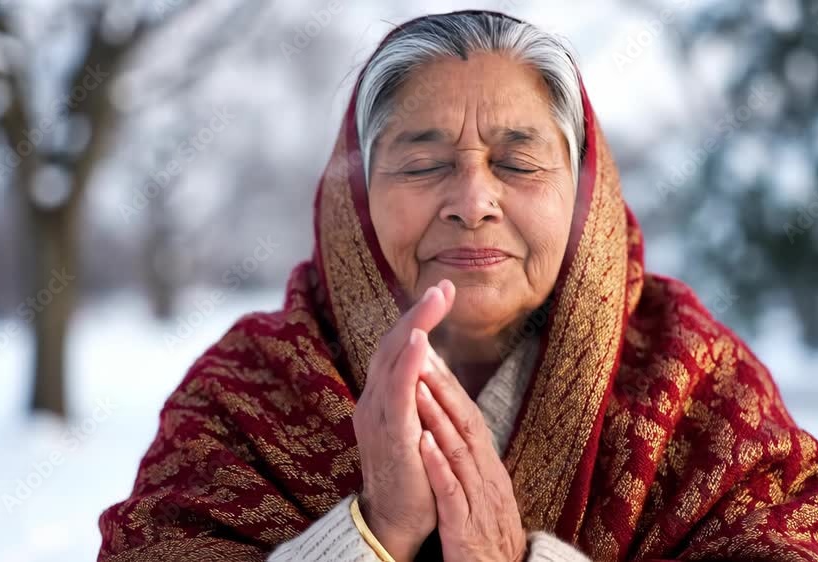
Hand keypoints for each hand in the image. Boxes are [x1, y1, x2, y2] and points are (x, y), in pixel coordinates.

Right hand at [352, 280, 455, 561]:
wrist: (396, 522)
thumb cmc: (411, 473)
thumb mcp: (413, 423)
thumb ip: (417, 391)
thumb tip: (431, 356)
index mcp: (380, 398)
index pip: (397, 348)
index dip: (417, 318)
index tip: (441, 293)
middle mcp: (373, 402)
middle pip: (392, 346)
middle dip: (418, 314)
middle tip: (443, 288)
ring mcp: (378, 418)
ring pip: (393, 362)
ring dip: (415, 328)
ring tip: (435, 301)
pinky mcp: (391, 437)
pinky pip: (398, 395)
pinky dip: (409, 365)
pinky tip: (422, 343)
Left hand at [415, 344, 526, 561]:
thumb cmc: (485, 533)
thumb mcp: (480, 489)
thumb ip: (469, 457)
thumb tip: (455, 423)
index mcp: (487, 465)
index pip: (469, 417)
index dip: (450, 385)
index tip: (431, 353)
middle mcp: (486, 475)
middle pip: (467, 423)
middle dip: (444, 387)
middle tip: (424, 352)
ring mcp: (478, 499)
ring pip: (459, 450)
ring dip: (439, 416)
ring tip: (420, 385)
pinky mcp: (465, 526)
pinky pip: (452, 491)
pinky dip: (439, 464)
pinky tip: (424, 442)